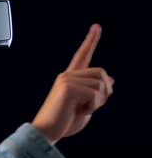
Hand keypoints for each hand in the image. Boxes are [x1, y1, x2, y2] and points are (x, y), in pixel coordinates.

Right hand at [32, 24, 113, 143]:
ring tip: (83, 109)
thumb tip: (110, 79)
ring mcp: (67, 80)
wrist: (47, 131)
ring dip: (98, 101)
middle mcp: (67, 75)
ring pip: (101, 84)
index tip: (97, 26)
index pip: (82, 55)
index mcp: (70, 78)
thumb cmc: (63, 121)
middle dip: (105, 92)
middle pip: (101, 74)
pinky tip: (81, 110)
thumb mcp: (86, 106)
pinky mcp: (68, 87)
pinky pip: (95, 93)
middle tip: (92, 106)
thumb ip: (96, 92)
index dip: (91, 40)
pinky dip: (93, 106)